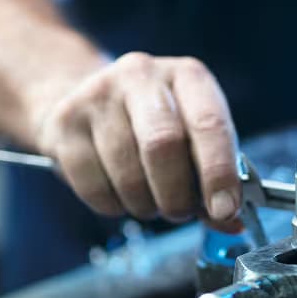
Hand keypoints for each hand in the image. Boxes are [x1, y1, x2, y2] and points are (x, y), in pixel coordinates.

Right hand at [32, 52, 243, 232]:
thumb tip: (231, 223)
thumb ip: (213, 179)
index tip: (224, 211)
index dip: (219, 173)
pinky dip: (112, 205)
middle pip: (163, 144)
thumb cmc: (152, 125)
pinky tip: (118, 194)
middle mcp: (142, 74)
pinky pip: (93, 185)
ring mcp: (98, 94)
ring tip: (148, 201)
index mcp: (187, 76)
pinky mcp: (65, 122)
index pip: (209, 123)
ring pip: (127, 172)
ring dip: (144, 204)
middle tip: (179, 212)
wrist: (84, 100)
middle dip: (177, 195)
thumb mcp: (191, 139)